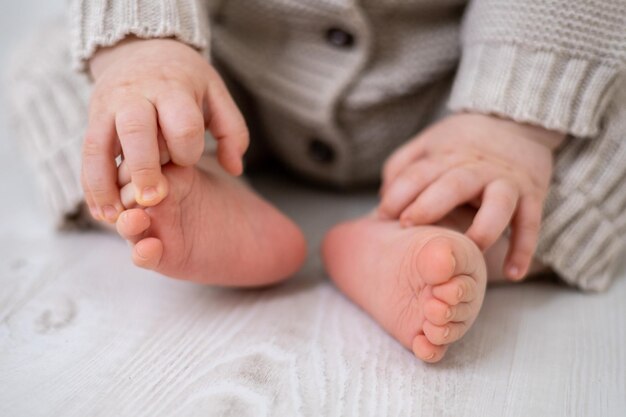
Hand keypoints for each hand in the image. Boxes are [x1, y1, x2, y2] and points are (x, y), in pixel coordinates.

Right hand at [82, 37, 247, 221]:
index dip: (187, 149)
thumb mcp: (216, 93)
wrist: (141, 48)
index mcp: (172, 88)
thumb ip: (231, 130)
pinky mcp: (92, 120)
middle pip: (135, 130)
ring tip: (114, 217)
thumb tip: (235, 168)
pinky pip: (86, 154)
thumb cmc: (186, 80)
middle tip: (150, 200)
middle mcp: (135, 96)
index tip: (188, 159)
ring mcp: (108, 107)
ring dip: (104, 183)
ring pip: (99, 145)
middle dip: (143, 167)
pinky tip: (101, 211)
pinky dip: (91, 185)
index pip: (181, 123)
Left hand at [378, 113, 564, 279]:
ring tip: (470, 252)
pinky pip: (531, 222)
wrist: (516, 121)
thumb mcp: (429, 144)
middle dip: (431, 204)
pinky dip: (524, 247)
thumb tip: (383, 200)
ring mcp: (507, 181)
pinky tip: (513, 272)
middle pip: (454, 184)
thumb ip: (403, 166)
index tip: (383, 214)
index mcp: (447, 156)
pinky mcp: (533, 194)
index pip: (420, 173)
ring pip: (499, 203)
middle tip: (409, 225)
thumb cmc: (462, 143)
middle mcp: (477, 168)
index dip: (399, 193)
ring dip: (484, 228)